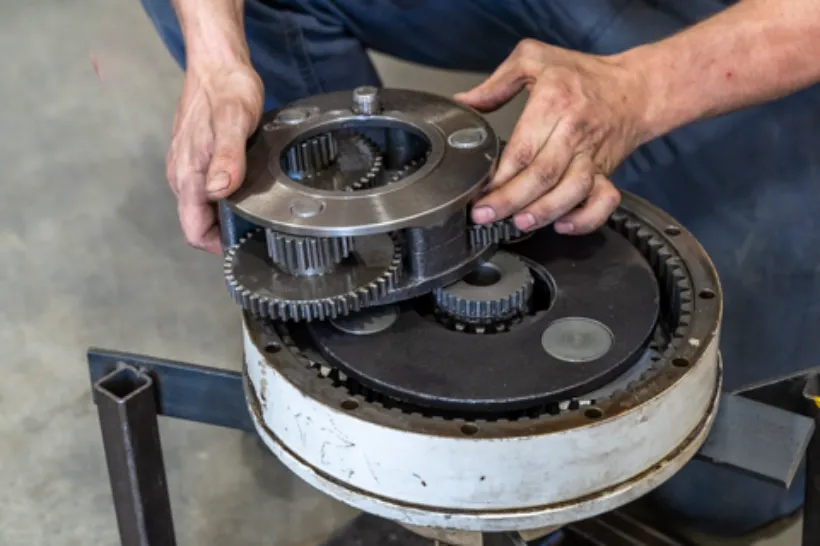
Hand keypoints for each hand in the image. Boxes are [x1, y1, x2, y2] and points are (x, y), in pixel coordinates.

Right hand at [167, 62, 262, 252]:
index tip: (244, 243)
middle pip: (198, 224)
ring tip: (257, 211)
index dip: (216, 245)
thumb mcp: (234, 122)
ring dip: (225, 216)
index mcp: (189, 174)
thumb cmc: (228, 90)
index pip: (193, 231)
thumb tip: (219, 192)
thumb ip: (226, 158)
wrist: (217, 64)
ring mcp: (186, 168)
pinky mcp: (194, 160)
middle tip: (259, 229)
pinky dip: (223, 199)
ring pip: (202, 209)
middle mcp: (182, 176)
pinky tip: (245, 190)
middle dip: (224, 233)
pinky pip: (205, 191)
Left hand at [456, 39, 649, 233]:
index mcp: (554, 102)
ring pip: (571, 190)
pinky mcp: (607, 172)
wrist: (635, 88)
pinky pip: (604, 201)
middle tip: (485, 216)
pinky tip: (562, 225)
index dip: (498, 176)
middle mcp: (574, 132)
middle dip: (510, 200)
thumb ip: (497, 82)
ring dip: (544, 211)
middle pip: (542, 174)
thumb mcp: (535, 59)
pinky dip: (586, 218)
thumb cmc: (582, 75)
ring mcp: (592, 155)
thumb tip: (463, 103)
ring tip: (518, 224)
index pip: (522, 148)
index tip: (477, 192)